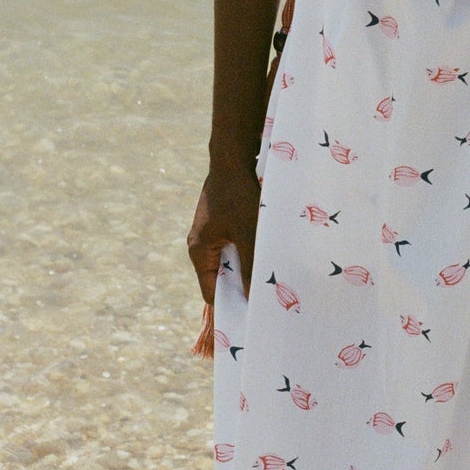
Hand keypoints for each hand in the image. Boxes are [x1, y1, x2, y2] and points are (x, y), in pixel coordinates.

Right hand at [187, 156, 262, 305]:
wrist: (233, 157)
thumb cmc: (238, 195)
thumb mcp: (248, 233)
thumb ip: (249, 265)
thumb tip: (252, 297)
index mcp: (200, 251)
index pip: (211, 292)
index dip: (231, 304)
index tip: (254, 311)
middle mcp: (201, 244)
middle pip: (221, 277)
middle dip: (242, 284)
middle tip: (267, 294)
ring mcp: (210, 232)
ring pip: (231, 259)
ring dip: (248, 264)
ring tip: (270, 271)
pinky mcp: (221, 221)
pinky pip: (234, 243)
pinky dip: (248, 248)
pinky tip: (267, 249)